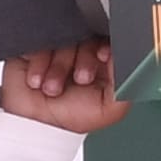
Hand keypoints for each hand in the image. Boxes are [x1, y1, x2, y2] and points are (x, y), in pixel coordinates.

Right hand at [0, 40, 127, 134]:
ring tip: (52, 88)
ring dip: (58, 66)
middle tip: (79, 79)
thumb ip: (124, 88)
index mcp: (102, 65)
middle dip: (83, 61)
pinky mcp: (38, 45)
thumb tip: (131, 65)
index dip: (108, 47)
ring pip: (66, 38)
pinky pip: (42, 40)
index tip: (103, 55)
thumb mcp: (106, 110)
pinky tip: (37, 80)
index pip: (111, 42)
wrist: (29, 122)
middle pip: (89, 37)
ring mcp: (60, 48)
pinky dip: (39, 63)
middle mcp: (82, 54)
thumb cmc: (66, 117)